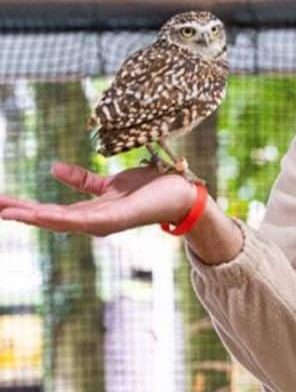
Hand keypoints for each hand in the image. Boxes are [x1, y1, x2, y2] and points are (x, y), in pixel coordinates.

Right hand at [0, 162, 196, 236]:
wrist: (181, 192)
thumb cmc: (149, 189)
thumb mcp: (109, 183)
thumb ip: (83, 181)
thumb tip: (52, 169)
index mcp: (90, 213)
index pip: (50, 212)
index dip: (24, 209)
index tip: (0, 204)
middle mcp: (94, 221)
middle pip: (50, 219)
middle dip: (21, 214)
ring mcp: (104, 222)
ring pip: (62, 221)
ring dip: (34, 217)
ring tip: (8, 213)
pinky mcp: (117, 219)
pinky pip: (85, 218)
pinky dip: (62, 218)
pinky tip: (43, 215)